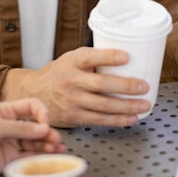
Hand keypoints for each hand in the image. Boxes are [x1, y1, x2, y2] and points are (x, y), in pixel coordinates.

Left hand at [0, 99, 64, 176]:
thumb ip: (20, 128)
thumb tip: (43, 128)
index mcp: (6, 111)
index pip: (31, 106)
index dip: (42, 113)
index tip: (46, 123)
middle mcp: (12, 125)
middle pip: (37, 125)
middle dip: (48, 131)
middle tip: (55, 139)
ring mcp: (13, 142)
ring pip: (36, 141)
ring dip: (48, 144)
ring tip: (57, 149)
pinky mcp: (12, 158)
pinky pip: (31, 156)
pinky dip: (42, 156)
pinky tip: (51, 156)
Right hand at [2, 48, 150, 127]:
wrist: (33, 93)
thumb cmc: (58, 73)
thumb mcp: (71, 59)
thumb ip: (93, 60)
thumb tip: (127, 60)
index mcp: (71, 62)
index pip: (90, 57)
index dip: (109, 56)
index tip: (127, 57)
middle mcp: (71, 81)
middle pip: (102, 85)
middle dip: (126, 86)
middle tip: (144, 86)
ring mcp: (72, 101)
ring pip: (104, 106)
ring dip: (128, 106)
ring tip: (144, 104)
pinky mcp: (74, 117)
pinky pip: (100, 120)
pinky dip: (118, 120)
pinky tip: (131, 118)